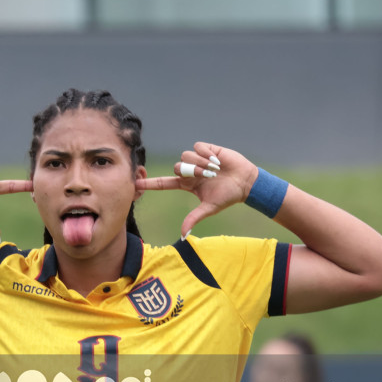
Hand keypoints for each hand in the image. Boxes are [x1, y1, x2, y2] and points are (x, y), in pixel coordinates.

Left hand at [135, 142, 258, 236]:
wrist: (245, 182)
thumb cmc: (228, 196)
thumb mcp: (209, 208)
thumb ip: (194, 218)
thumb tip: (183, 234)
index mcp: (187, 184)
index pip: (164, 183)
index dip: (150, 183)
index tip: (136, 183)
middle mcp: (189, 171)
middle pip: (176, 166)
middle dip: (189, 171)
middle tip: (205, 176)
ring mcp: (197, 159)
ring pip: (185, 156)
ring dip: (199, 163)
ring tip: (214, 169)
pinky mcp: (206, 149)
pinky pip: (197, 147)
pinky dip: (206, 154)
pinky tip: (216, 160)